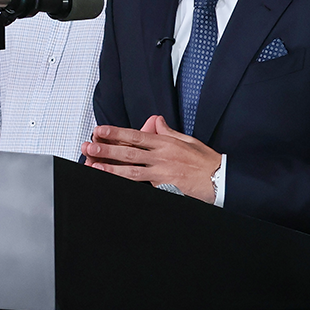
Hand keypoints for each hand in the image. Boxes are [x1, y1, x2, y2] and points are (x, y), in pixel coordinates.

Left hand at [82, 115, 220, 202]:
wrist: (221, 179)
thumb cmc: (206, 161)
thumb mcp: (187, 140)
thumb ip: (168, 132)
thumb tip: (156, 121)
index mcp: (165, 143)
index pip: (135, 136)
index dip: (115, 133)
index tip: (99, 131)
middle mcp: (161, 156)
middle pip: (128, 152)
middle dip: (106, 149)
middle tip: (88, 147)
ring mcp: (162, 173)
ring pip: (131, 171)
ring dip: (111, 169)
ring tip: (94, 167)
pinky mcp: (165, 187)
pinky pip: (143, 186)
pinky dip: (128, 185)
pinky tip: (114, 185)